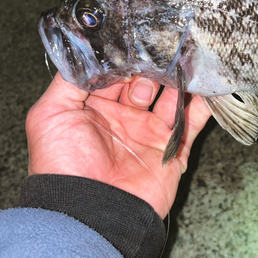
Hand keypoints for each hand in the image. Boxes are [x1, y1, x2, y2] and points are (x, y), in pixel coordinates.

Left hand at [26, 72, 210, 217]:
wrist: (91, 211)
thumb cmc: (64, 164)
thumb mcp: (50, 115)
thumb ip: (68, 82)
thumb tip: (85, 54)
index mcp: (97, 110)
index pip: (116, 76)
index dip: (125, 61)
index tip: (135, 46)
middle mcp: (125, 120)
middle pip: (146, 85)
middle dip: (152, 70)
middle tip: (157, 60)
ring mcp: (149, 135)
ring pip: (171, 101)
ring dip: (178, 84)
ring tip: (185, 65)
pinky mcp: (171, 151)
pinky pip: (191, 125)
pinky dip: (201, 108)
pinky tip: (207, 91)